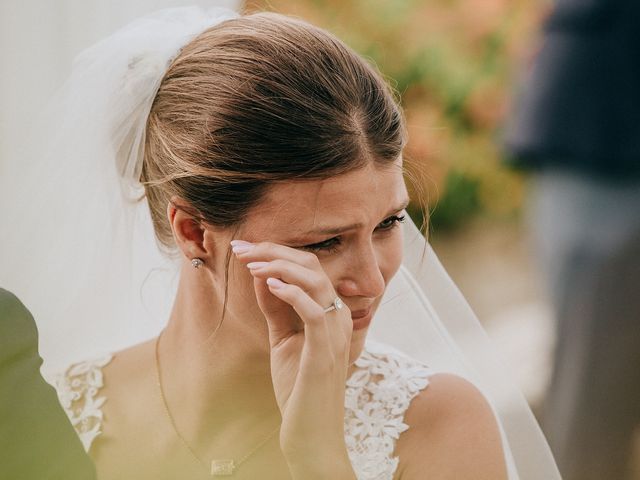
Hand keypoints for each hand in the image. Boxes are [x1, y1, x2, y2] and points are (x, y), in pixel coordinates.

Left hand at [231, 240, 354, 475]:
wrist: (310, 432)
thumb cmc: (299, 387)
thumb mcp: (283, 339)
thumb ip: (276, 308)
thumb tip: (262, 275)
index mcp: (329, 312)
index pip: (309, 267)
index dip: (277, 252)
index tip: (245, 247)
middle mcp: (337, 317)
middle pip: (313, 266)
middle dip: (275, 251)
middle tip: (243, 248)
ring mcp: (334, 334)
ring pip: (316, 282)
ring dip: (281, 266)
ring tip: (252, 263)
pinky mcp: (325, 353)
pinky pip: (315, 313)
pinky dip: (293, 294)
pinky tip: (271, 285)